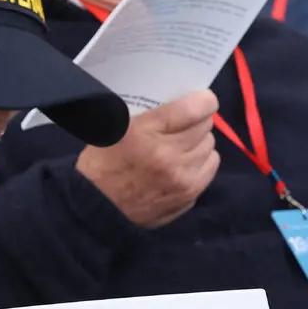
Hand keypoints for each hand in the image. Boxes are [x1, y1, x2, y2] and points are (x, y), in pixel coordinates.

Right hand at [75, 90, 219, 227]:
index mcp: (146, 133)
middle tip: (185, 124)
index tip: (201, 100)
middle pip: (205, 126)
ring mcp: (182, 179)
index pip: (194, 108)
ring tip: (184, 144)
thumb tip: (178, 99)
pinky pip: (210, 168)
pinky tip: (187, 162)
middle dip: (198, 121)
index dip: (203, 100)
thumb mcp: (114, 126)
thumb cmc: (102, 163)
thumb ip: (146, 112)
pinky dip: (202, 162)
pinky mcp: (188, 196)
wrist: (97, 208)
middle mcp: (169, 156)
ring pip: (210, 147)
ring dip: (200, 142)